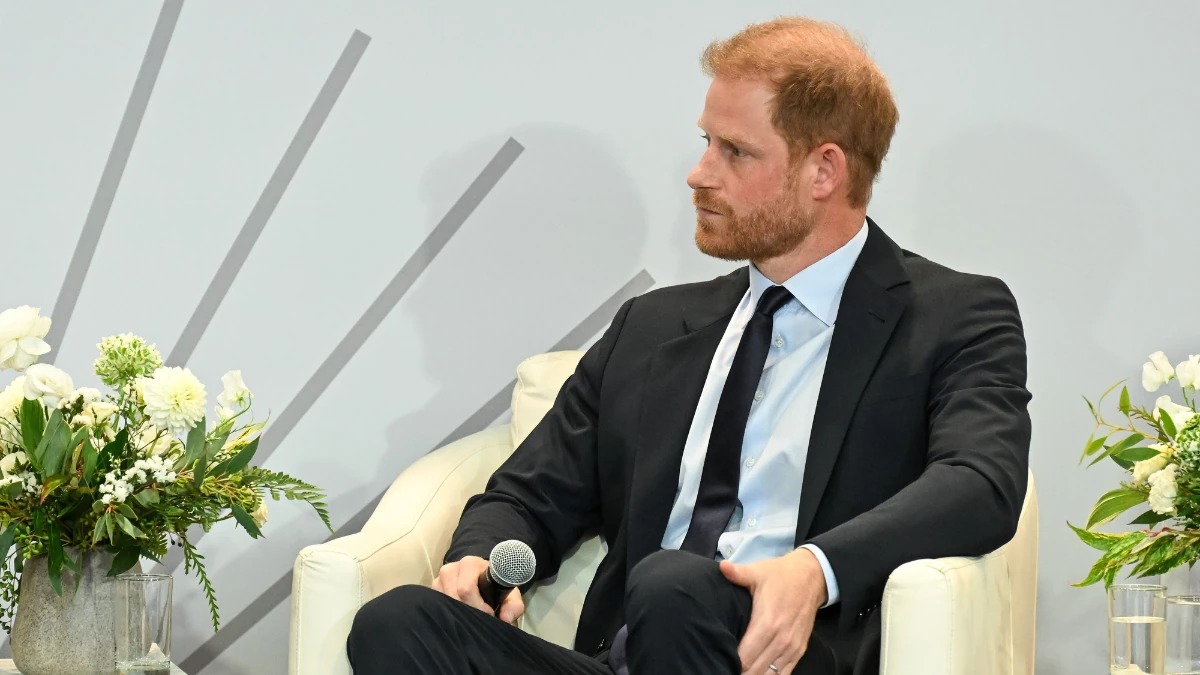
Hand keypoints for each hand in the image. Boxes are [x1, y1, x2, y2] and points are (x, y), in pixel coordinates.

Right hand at [432, 555, 525, 623]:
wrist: (482, 579)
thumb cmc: (495, 587)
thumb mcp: (509, 595)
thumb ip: (513, 606)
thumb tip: (505, 619)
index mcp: (470, 564)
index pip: (467, 588)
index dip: (478, 605)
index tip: (490, 613)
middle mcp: (451, 568)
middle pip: (455, 597)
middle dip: (470, 611)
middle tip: (482, 619)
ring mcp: (439, 579)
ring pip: (445, 602)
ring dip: (459, 613)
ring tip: (472, 617)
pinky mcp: (433, 589)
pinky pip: (438, 605)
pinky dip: (449, 613)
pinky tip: (460, 615)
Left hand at [719, 548, 826, 673]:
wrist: (811, 577)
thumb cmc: (780, 575)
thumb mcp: (758, 572)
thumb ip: (738, 573)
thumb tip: (722, 567)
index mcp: (768, 623)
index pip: (745, 657)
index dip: (730, 661)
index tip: (720, 656)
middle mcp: (781, 640)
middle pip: (755, 671)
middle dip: (739, 671)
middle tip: (725, 666)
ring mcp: (792, 647)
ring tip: (739, 670)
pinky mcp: (799, 651)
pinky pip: (784, 674)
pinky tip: (758, 672)